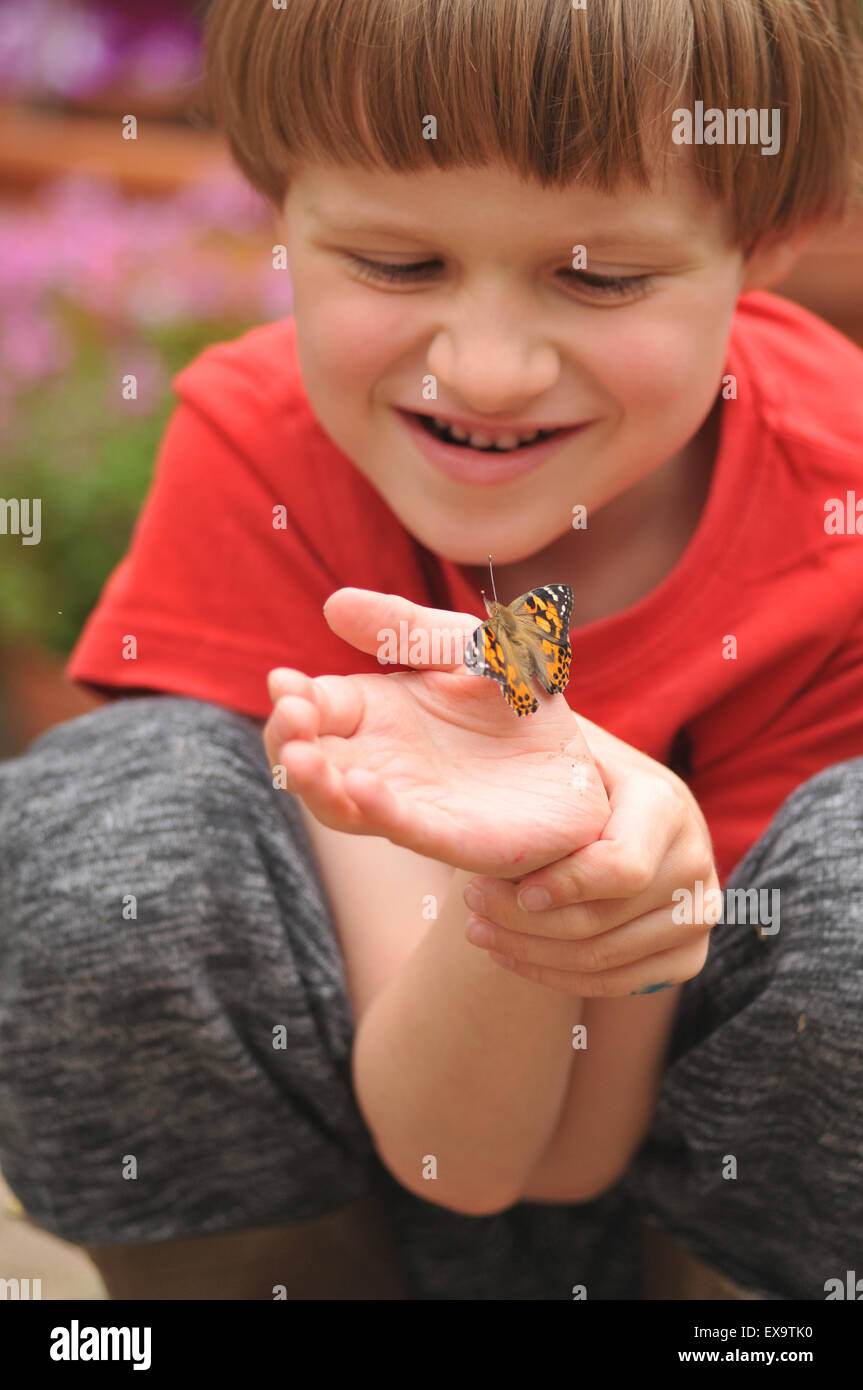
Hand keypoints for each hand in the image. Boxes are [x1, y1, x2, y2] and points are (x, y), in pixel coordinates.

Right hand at [263, 587, 609, 875]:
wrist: (580, 762)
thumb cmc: (514, 702)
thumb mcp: (464, 647)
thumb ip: (406, 627)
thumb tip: (335, 604)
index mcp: (375, 713)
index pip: (316, 708)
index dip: (294, 699)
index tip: (283, 682)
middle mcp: (380, 763)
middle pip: (312, 761)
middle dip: (289, 743)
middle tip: (290, 720)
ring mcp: (410, 804)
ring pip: (342, 805)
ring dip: (315, 785)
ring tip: (300, 761)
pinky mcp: (451, 837)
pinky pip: (405, 828)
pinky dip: (377, 811)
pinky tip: (359, 787)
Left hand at [460, 715, 718, 994]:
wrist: (613, 815)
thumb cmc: (569, 774)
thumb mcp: (560, 745)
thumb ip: (534, 721)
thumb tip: (494, 682)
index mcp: (665, 804)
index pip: (620, 868)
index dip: (561, 886)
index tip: (498, 883)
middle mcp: (696, 860)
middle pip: (603, 918)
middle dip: (523, 920)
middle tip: (468, 905)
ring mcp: (700, 912)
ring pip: (604, 958)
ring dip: (529, 952)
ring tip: (477, 930)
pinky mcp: (689, 954)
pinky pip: (620, 985)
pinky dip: (556, 976)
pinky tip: (511, 954)